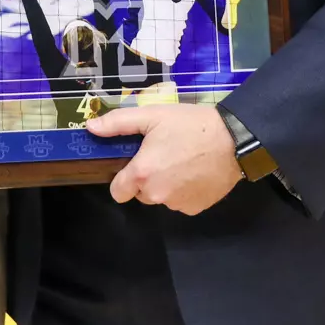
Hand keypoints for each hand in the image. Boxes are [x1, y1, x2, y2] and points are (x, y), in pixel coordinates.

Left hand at [88, 104, 239, 214]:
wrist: (234, 140)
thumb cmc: (190, 125)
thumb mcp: (152, 116)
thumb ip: (118, 123)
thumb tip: (91, 128)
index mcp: (142, 174)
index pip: (117, 192)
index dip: (123, 179)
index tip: (135, 164)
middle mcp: (157, 195)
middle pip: (141, 194)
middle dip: (147, 179)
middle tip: (163, 155)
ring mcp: (178, 204)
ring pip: (162, 198)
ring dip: (166, 185)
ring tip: (182, 160)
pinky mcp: (196, 208)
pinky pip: (181, 202)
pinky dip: (184, 191)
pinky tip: (195, 172)